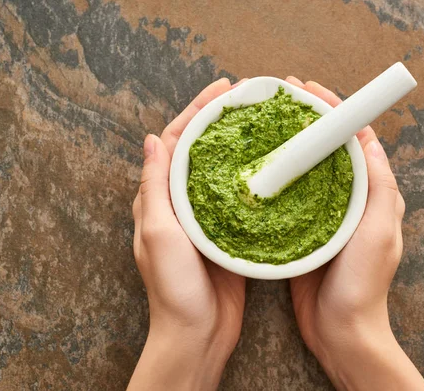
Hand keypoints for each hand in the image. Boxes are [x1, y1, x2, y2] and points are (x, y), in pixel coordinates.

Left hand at [128, 78, 246, 390]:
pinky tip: (271, 164)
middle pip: (200, 149)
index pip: (175, 142)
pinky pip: (239, 195)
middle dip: (220, 120)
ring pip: (221, 168)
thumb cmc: (173, 288)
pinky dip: (252, 174)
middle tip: (247, 98)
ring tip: (261, 121)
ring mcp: (205, 217)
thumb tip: (152, 139)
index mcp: (158, 198)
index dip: (196, 111)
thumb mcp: (158, 232)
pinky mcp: (227, 232)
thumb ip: (155, 186)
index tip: (223, 90)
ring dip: (238, 143)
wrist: (198, 333)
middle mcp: (180, 203)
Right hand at [286, 77, 423, 390]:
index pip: (354, 139)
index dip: (333, 110)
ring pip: (308, 168)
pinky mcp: (303, 230)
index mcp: (372, 193)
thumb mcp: (378, 232)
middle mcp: (350, 199)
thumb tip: (368, 138)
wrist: (341, 331)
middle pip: (328, 148)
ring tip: (265, 125)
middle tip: (279, 100)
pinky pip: (292, 194)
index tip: (307, 90)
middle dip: (306, 120)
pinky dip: (278, 175)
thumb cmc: (364, 285)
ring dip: (289, 144)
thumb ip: (378, 187)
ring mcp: (324, 214)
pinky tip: (258, 167)